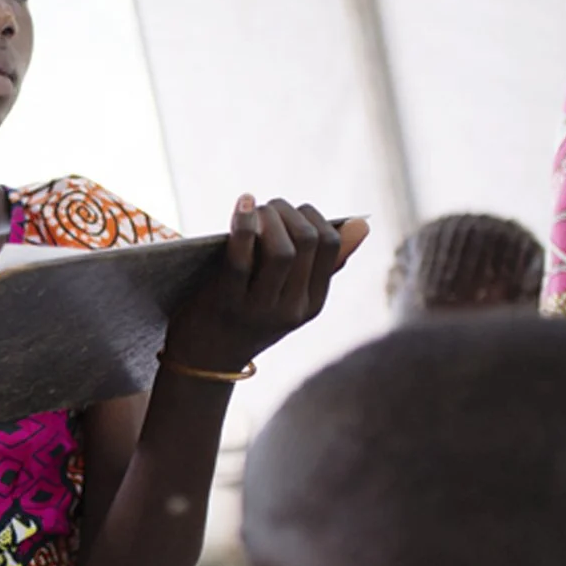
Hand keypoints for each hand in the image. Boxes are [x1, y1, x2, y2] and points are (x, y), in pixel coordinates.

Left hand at [165, 198, 368, 371]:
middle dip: (289, 212)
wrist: (203, 361)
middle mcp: (292, 309)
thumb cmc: (245, 316)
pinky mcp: (228, 305)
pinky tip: (243, 204)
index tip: (294, 210)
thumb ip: (321, 264)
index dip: (314, 217)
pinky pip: (242, 259)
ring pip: (282, 251)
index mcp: (313, 304)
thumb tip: (362, 224)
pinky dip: (243, 225)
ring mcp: (262, 309)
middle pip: (307, 243)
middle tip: (270, 206)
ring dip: (269, 216)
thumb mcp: (289, 297)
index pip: (331, 247)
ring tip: (255, 208)